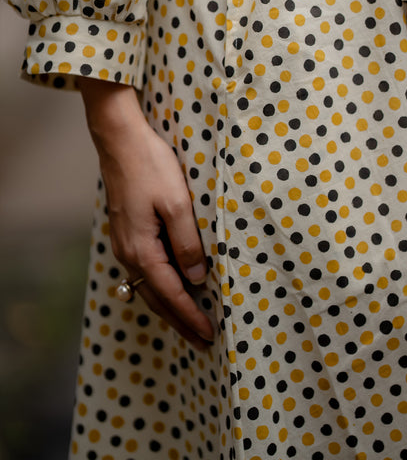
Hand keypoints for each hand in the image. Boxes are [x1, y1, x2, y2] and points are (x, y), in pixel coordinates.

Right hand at [80, 80, 214, 350]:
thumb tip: (196, 277)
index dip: (191, 316)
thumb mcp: (177, 203)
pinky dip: (161, 287)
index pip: (170, 294)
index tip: (210, 334)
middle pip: (156, 298)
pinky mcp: (128, 231)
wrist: (121, 140)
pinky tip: (172, 287)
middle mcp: (129, 253)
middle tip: (202, 342)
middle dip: (180, 321)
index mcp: (142, 249)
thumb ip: (187, 242)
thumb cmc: (151, 166)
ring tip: (190, 323)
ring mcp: (125, 243)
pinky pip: (145, 270)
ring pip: (149, 286)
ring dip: (170, 306)